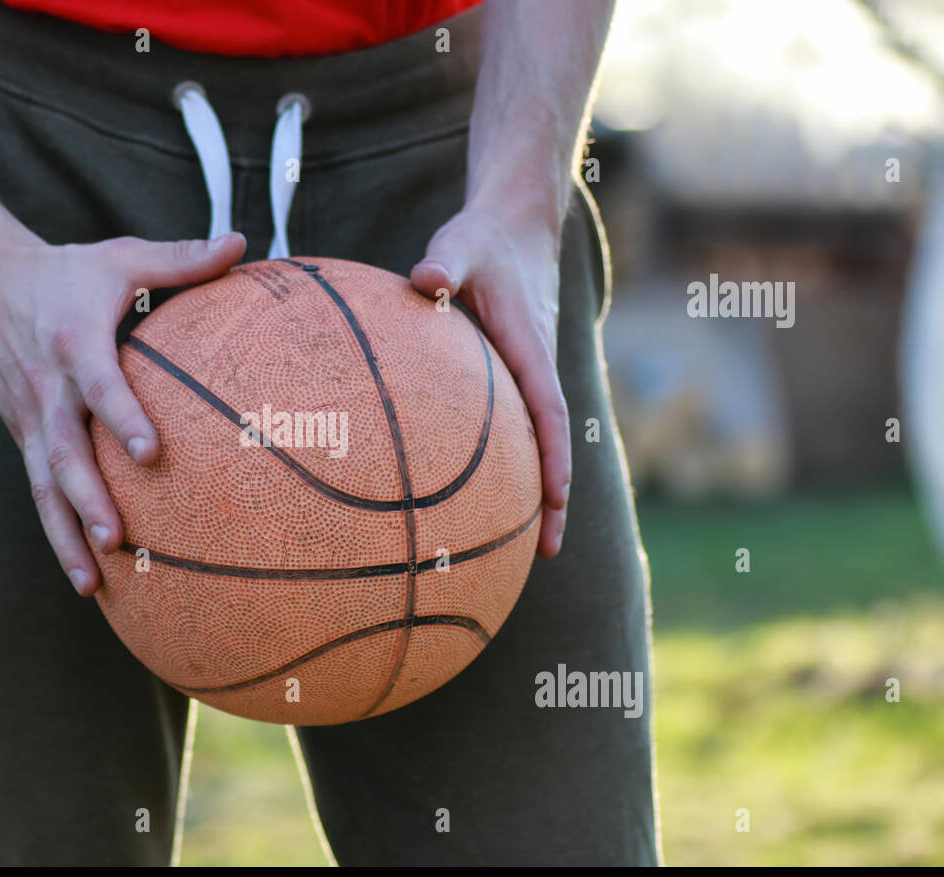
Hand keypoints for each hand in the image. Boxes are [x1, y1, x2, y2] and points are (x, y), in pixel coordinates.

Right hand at [0, 229, 246, 594]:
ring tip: (91, 583)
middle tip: (117, 540)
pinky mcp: (23, 434)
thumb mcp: (120, 257)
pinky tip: (81, 573)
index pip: (98, 386)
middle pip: (63, 453)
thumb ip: (181, 258)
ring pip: (44, 485)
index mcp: (74, 343)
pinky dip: (56, 531)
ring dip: (65, 535)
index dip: (121, 418)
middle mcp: (46, 388)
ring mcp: (29, 417)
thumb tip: (242, 243)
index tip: (150, 454)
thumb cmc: (66, 272)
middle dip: (87, 500)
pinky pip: (38, 489)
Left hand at [411, 208, 568, 557]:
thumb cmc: (483, 237)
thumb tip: (425, 280)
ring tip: (514, 544)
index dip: (554, 459)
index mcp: (530, 347)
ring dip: (532, 487)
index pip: (550, 413)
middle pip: (550, 443)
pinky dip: (506, 461)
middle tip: (545, 551)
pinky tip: (475, 491)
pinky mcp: (511, 373)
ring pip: (534, 439)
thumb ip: (445, 261)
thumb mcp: (461, 243)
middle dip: (552, 497)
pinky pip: (514, 424)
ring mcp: (525, 373)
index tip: (554, 503)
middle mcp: (534, 367)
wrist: (515, 223)